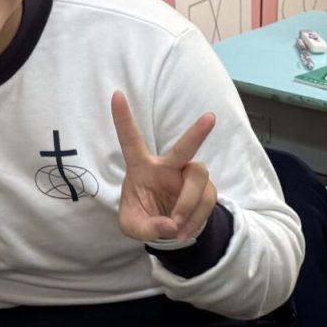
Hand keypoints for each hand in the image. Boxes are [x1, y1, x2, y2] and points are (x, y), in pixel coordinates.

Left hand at [110, 91, 217, 243]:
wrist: (169, 230)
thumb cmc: (144, 218)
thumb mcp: (133, 227)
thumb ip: (147, 228)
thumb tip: (170, 225)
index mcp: (142, 167)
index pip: (131, 140)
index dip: (123, 119)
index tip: (116, 95)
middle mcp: (168, 166)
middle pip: (184, 148)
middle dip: (197, 133)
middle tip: (210, 118)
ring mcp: (189, 176)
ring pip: (198, 179)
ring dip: (188, 204)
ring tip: (176, 226)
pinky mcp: (206, 189)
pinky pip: (206, 201)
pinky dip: (195, 219)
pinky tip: (184, 231)